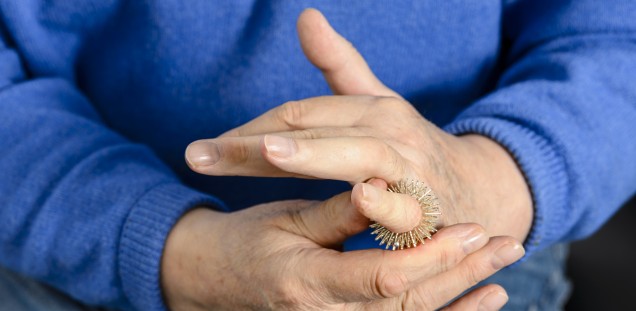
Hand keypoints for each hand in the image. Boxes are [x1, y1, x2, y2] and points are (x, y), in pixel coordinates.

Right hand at [161, 189, 523, 309]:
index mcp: (307, 284)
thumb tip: (375, 188)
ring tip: (502, 279)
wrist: (215, 278)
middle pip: (409, 305)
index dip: (431, 256)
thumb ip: (334, 213)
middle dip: (460, 277)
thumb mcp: (284, 222)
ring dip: (460, 302)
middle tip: (504, 246)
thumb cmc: (247, 243)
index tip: (471, 229)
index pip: (383, 278)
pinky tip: (478, 301)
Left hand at [185, 9, 532, 241]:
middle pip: (313, 130)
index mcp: (370, 108)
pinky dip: (384, 202)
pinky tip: (362, 197)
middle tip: (200, 154)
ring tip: (267, 152)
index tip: (204, 148)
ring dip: (314, 154)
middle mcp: (387, 131)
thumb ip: (339, 66)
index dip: (247, 129)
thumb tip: (305, 15)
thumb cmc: (411, 150)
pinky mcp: (428, 210)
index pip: (296, 115)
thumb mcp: (378, 106)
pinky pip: (405, 208)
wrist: (478, 189)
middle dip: (254, 145)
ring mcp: (409, 168)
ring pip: (355, 157)